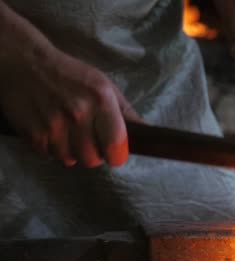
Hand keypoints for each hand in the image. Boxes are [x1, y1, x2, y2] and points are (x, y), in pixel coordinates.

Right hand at [0, 48, 140, 167]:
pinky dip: (53, 149)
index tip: (113, 151)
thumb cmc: (71, 74)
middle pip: (93, 159)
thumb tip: (146, 132)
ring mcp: (54, 125)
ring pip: (71, 160)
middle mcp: (79, 114)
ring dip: (72, 152)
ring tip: (69, 133)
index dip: (116, 154)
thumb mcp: (104, 85)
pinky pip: (50, 156)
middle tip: (89, 140)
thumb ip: (125, 111)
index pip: (116, 147)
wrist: (25, 62)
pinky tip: (52, 131)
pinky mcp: (33, 133)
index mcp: (101, 101)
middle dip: (94, 154)